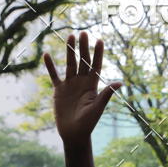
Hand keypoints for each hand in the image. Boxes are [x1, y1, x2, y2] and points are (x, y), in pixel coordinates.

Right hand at [43, 31, 121, 145]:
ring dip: (70, 51)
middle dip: (83, 47)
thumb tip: (120, 82)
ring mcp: (70, 85)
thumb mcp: (97, 107)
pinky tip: (47, 54)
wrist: (74, 134)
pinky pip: (54, 75)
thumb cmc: (88, 123)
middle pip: (82, 61)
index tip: (100, 40)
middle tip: (83, 32)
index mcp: (92, 86)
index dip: (98, 54)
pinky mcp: (59, 90)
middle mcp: (81, 83)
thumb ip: (107, 94)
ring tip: (70, 36)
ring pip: (69, 64)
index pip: (96, 66)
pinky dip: (50, 66)